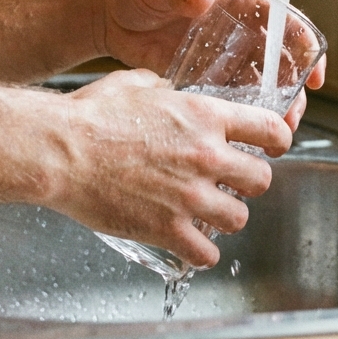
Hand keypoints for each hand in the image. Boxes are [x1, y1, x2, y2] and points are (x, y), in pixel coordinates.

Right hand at [46, 69, 291, 268]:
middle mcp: (207, 157)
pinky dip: (199, 252)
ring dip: (224, 216)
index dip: (276, 140)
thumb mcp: (134, 83)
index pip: (271, 130)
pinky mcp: (168, 229)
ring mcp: (190, 197)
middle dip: (247, 182)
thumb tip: (166, 90)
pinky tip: (188, 243)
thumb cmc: (90, 115)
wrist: (61, 150)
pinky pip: (205, 254)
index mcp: (205, 116)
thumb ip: (163, 88)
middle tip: (230, 183)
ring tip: (206, 213)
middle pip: (261, 180)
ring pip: (238, 219)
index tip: (272, 147)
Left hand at [95, 0, 327, 133]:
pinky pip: (233, 94)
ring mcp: (224, 50)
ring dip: (272, 107)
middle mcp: (238, 24)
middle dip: (292, 89)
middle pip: (279, 58)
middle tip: (290, 118)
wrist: (107, 12)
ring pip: (261, 81)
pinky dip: (243, 113)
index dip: (304, 46)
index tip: (314, 73)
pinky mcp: (207, 73)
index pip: (284, 18)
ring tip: (273, 135)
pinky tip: (244, 133)